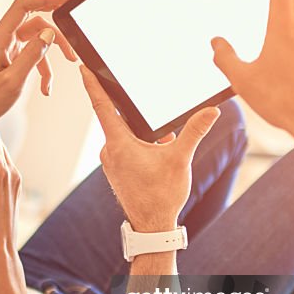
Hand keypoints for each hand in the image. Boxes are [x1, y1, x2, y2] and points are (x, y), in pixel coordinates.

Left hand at [0, 0, 75, 150]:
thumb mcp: (13, 81)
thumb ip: (33, 55)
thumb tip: (49, 34)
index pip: (23, 6)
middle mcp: (1, 39)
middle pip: (34, 21)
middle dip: (55, 32)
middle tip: (73, 44)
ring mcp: (5, 48)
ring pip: (36, 39)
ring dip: (50, 56)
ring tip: (56, 78)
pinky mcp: (9, 58)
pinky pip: (31, 54)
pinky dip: (42, 69)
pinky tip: (45, 88)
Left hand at [80, 66, 219, 231]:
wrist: (152, 226)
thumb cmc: (162, 195)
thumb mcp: (180, 159)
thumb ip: (194, 131)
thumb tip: (211, 111)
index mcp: (118, 143)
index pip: (102, 106)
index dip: (92, 84)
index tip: (82, 68)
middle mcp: (109, 151)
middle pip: (114, 118)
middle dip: (126, 105)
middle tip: (130, 86)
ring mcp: (111, 162)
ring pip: (122, 135)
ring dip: (139, 130)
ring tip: (160, 134)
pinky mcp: (116, 171)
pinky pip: (124, 148)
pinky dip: (138, 143)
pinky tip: (157, 149)